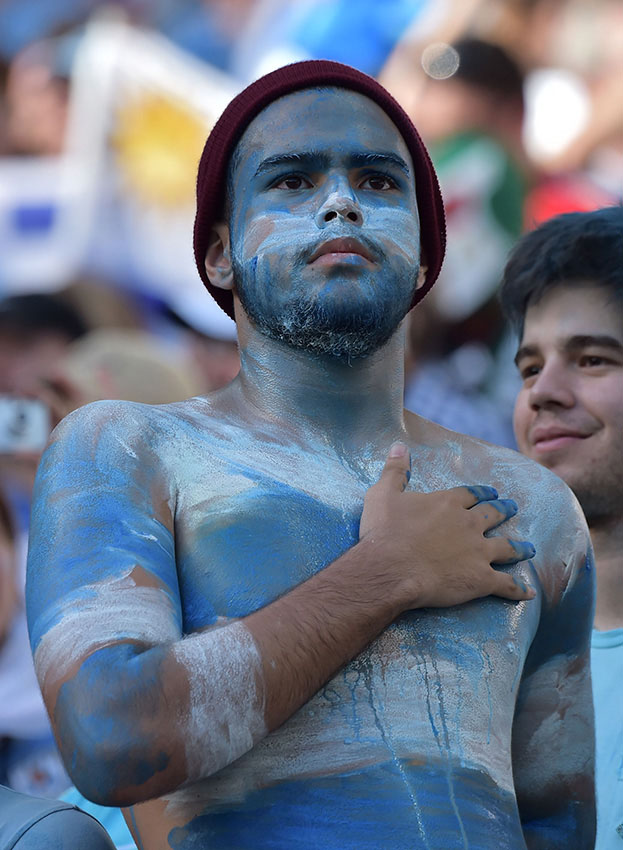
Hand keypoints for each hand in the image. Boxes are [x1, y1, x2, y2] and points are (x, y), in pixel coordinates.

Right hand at [360, 442, 535, 608]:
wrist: (390, 569)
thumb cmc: (384, 532)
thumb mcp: (382, 494)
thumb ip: (395, 471)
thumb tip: (398, 445)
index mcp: (447, 504)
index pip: (470, 494)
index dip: (480, 493)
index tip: (490, 492)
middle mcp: (468, 525)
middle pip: (492, 515)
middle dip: (503, 511)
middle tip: (512, 508)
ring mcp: (478, 552)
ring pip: (506, 548)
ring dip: (519, 548)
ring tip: (529, 548)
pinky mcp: (481, 579)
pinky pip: (505, 584)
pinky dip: (518, 589)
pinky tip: (529, 593)